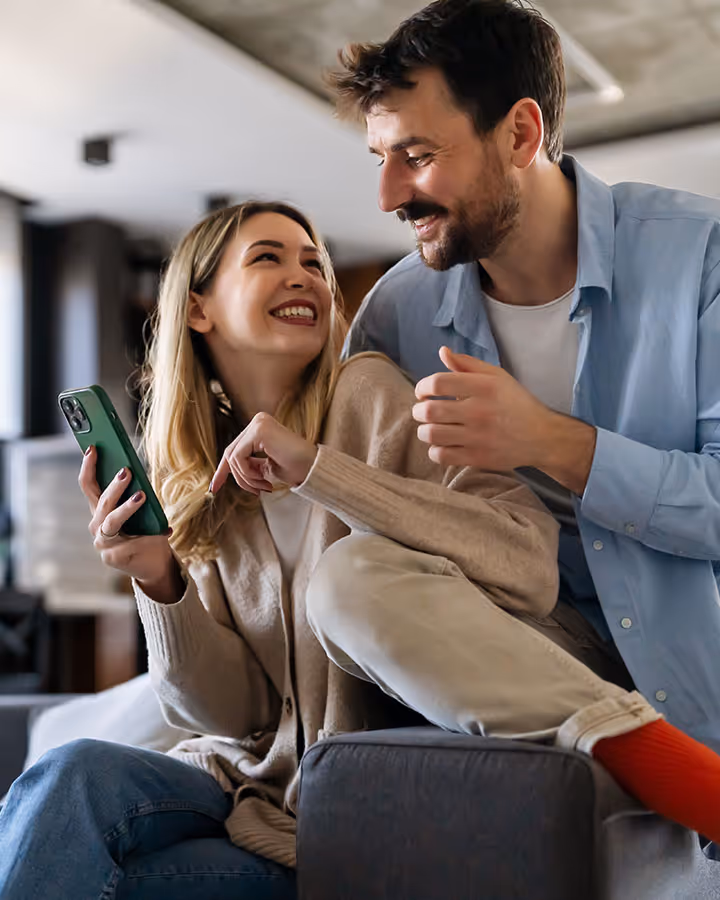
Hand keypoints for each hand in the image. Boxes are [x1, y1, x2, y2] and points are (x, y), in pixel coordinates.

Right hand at [79, 446, 179, 602]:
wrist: (154, 564)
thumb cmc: (147, 532)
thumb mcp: (141, 510)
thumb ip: (135, 494)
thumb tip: (136, 473)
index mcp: (100, 510)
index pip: (89, 485)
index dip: (88, 467)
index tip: (93, 448)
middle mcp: (97, 525)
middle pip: (100, 501)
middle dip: (113, 485)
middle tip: (126, 471)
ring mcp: (103, 542)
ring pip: (111, 519)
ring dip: (126, 506)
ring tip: (142, 495)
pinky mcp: (113, 556)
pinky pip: (131, 541)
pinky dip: (148, 535)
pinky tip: (164, 530)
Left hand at [209, 412, 317, 495]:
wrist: (314, 470)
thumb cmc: (296, 469)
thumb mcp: (265, 468)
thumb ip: (248, 465)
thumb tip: (227, 470)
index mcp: (260, 428)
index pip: (234, 449)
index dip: (222, 470)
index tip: (213, 488)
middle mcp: (258, 421)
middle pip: (231, 453)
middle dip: (235, 477)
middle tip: (254, 492)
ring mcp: (258, 423)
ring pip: (233, 457)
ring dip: (246, 478)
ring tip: (265, 486)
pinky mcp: (259, 430)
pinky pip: (238, 457)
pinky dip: (247, 473)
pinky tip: (265, 479)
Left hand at [413, 347, 596, 492]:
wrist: (542, 436)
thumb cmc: (515, 403)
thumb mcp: (497, 377)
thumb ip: (467, 364)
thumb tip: (442, 352)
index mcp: (484, 387)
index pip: (437, 383)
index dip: (422, 387)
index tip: (423, 393)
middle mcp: (480, 411)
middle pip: (429, 411)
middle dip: (418, 411)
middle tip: (422, 411)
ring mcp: (478, 437)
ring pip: (432, 434)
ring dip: (424, 431)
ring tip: (429, 428)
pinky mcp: (478, 458)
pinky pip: (441, 456)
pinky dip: (434, 450)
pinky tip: (441, 444)